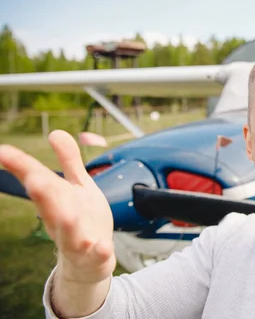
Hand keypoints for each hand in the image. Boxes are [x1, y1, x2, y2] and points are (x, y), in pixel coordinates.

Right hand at [0, 130, 115, 283]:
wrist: (88, 265)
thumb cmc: (82, 221)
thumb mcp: (76, 188)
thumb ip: (69, 161)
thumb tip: (56, 132)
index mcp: (55, 202)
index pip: (38, 181)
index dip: (22, 166)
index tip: (3, 151)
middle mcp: (62, 221)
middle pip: (51, 206)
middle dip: (44, 193)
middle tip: (35, 179)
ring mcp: (78, 240)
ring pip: (70, 232)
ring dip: (67, 223)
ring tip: (66, 214)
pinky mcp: (96, 255)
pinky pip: (98, 254)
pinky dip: (100, 250)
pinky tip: (103, 246)